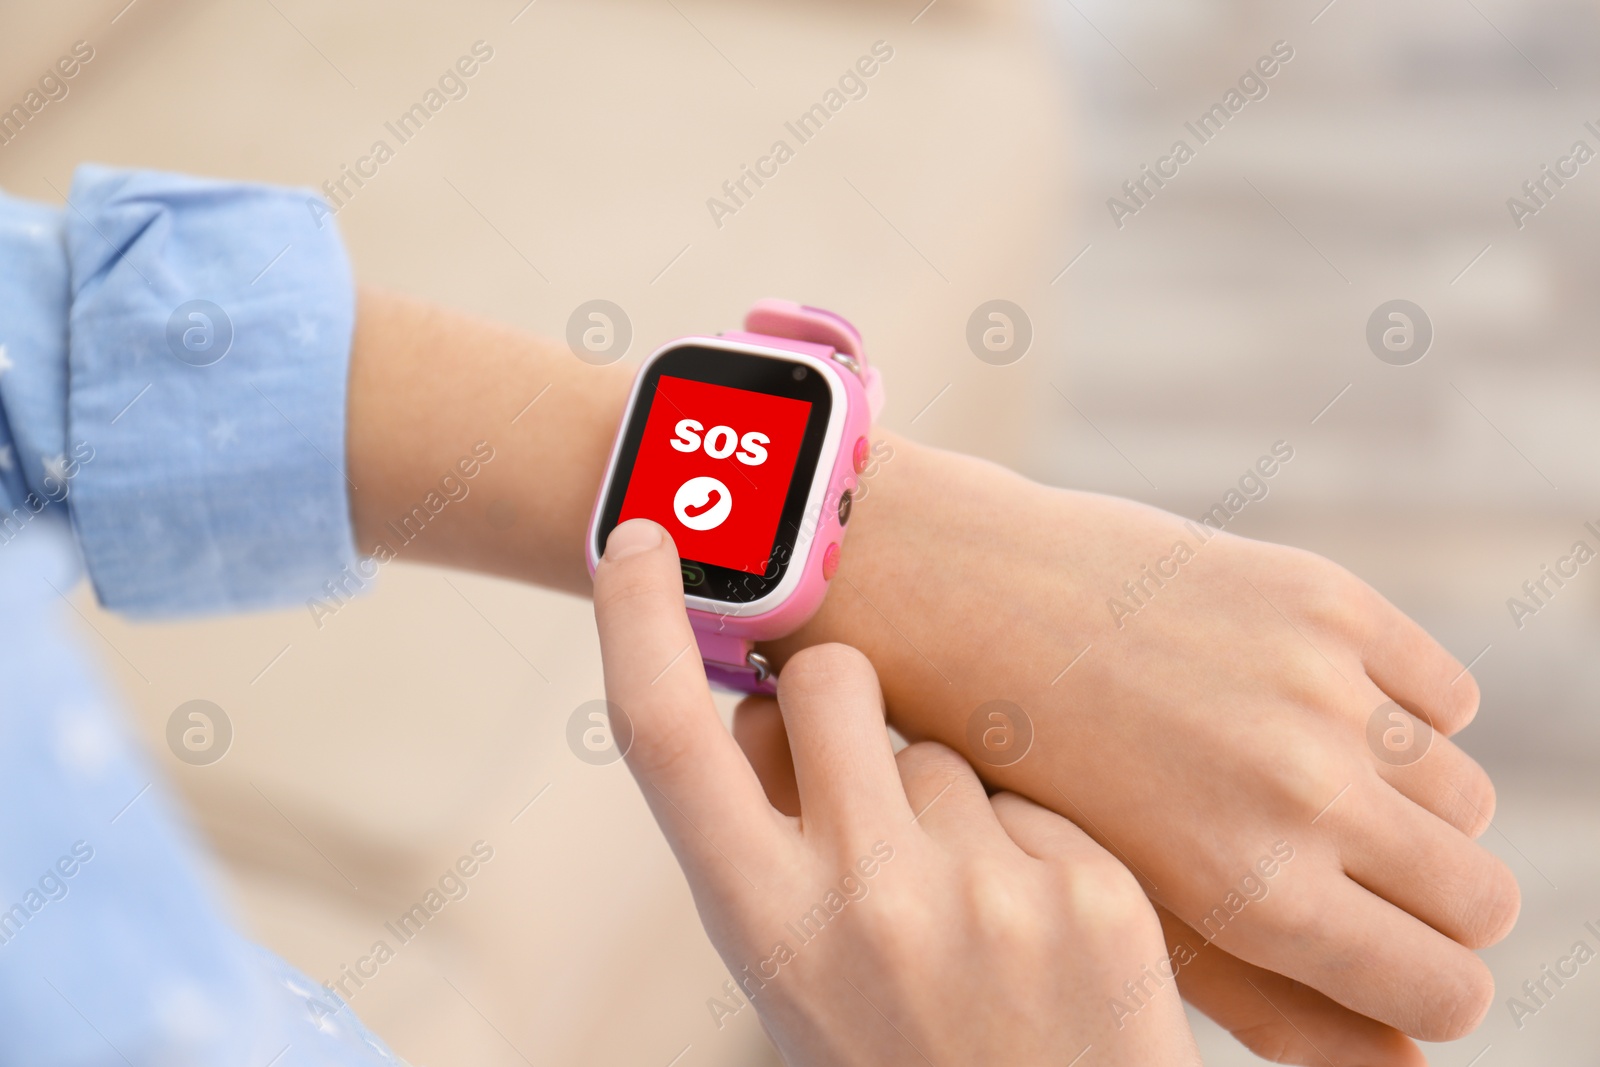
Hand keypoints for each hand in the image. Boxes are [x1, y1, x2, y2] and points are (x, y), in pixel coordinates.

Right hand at [592, 518, 1201, 1065]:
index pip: (667, 738)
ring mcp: (989, 893)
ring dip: (943, 798)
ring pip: (943, 743)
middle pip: (829, 681)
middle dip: (835, 694)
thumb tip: (772, 703)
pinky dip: (1026, 841)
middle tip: (858, 775)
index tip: (641, 535)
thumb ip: (767, 845)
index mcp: (764, 929)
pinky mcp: (1095, 890)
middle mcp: (867, 900)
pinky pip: (1033, 794)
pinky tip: (1037, 934)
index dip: (637, 621)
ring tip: (968, 918)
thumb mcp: (793, 980)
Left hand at [767, 437, 1519, 1048]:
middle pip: (1481, 898)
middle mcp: (1302, 792)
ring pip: (1463, 795)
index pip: (1449, 992)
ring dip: (1408, 807)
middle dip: (1434, 906)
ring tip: (1309, 786)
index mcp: (1252, 893)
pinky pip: (1446, 695)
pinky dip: (1400, 713)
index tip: (1393, 959)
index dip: (1425, 985)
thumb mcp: (1129, 911)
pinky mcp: (1322, 600)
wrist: (964, 603)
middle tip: (1360, 876)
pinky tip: (1311, 712)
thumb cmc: (1032, 777)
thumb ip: (1274, 1003)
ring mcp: (1318, 687)